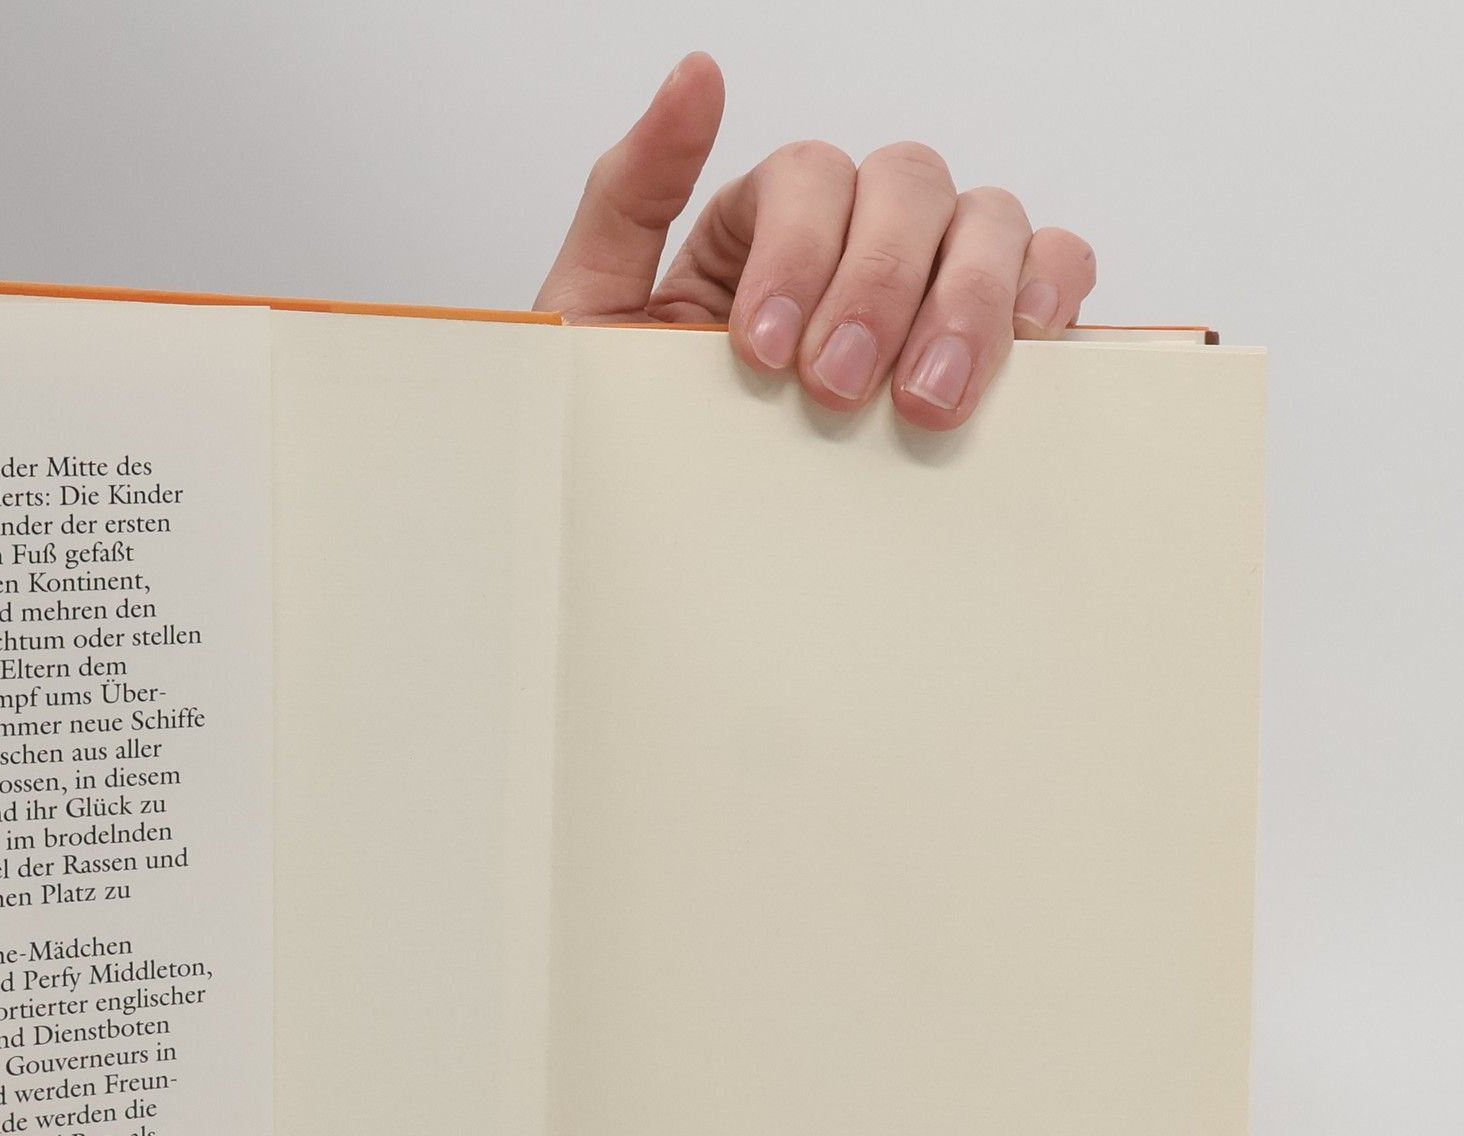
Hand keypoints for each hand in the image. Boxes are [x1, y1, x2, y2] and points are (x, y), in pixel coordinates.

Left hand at [535, 52, 1095, 429]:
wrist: (669, 551)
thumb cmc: (639, 440)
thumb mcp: (595, 316)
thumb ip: (630, 195)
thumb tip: (696, 74)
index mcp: (765, 226)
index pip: (809, 176)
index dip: (798, 251)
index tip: (762, 354)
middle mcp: (856, 238)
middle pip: (908, 185)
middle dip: (878, 286)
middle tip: (838, 389)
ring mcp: (929, 284)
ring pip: (986, 222)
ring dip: (965, 301)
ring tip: (928, 402)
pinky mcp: (986, 344)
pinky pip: (1050, 269)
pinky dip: (1048, 288)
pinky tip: (1026, 341)